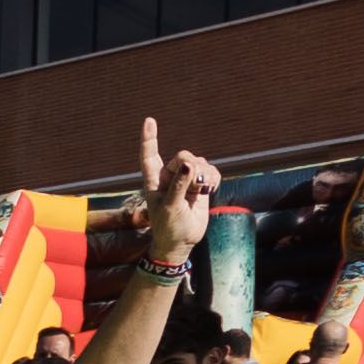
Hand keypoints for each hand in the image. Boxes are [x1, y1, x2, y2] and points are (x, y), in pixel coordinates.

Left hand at [137, 117, 220, 265]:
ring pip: (199, 162)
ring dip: (204, 174)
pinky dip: (214, 178)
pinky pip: (211, 171)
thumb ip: (178, 185)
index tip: (149, 120)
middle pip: (183, 156)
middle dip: (192, 167)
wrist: (181, 242)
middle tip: (196, 184)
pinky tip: (211, 189)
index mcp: (154, 180)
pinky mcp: (201, 185)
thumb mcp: (170, 208)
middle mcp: (170, 176)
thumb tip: (188, 165)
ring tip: (202, 190)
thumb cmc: (168, 227)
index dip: (149, 138)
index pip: (149, 155)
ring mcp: (186, 180)